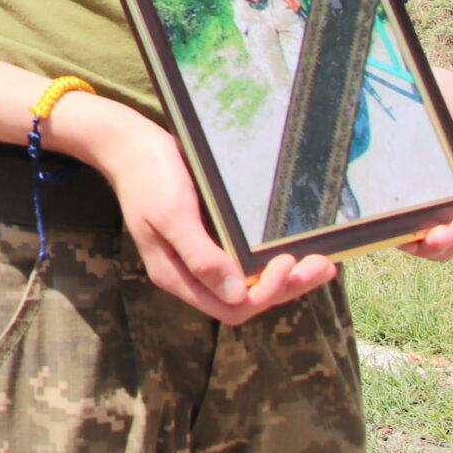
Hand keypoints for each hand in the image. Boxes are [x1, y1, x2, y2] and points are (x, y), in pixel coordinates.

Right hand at [74, 102, 337, 323]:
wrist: (130, 144)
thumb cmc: (149, 176)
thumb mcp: (172, 215)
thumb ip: (200, 257)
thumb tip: (236, 293)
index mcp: (177, 275)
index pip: (230, 307)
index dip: (264, 294)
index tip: (285, 262)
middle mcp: (191, 273)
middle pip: (245, 300)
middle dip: (285, 287)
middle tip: (319, 265)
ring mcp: (200, 257)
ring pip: (249, 284)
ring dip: (287, 279)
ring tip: (322, 263)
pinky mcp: (210, 238)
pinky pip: (246, 262)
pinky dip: (272, 261)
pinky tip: (295, 249)